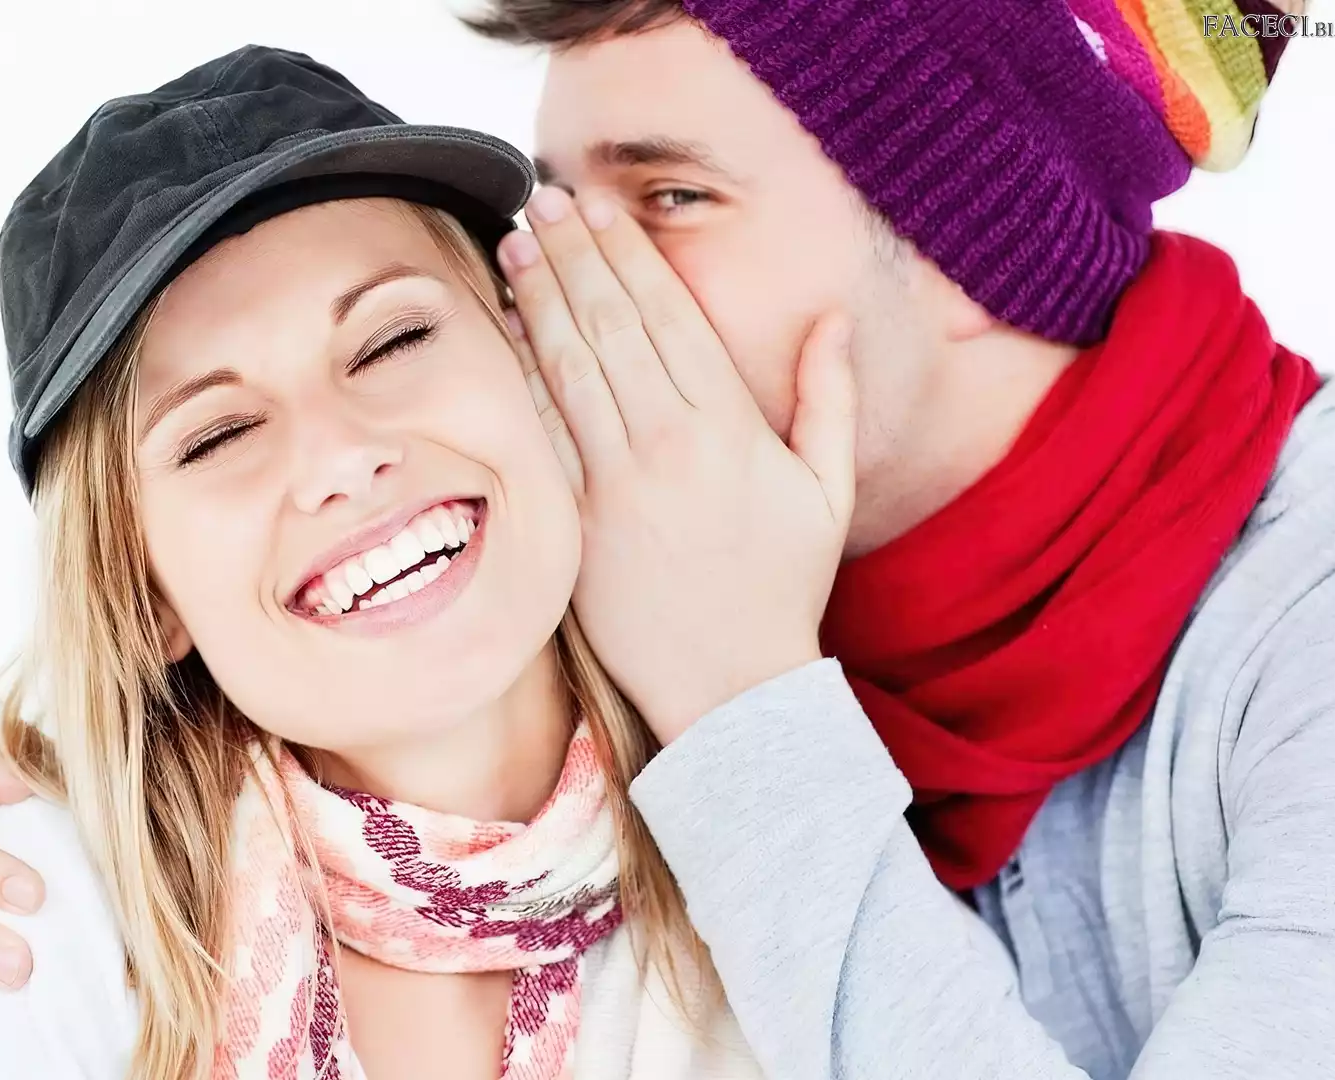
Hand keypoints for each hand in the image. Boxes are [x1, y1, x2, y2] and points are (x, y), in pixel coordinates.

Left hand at [499, 188, 856, 742]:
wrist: (733, 688)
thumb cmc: (783, 585)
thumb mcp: (824, 489)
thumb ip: (826, 397)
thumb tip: (832, 317)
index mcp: (729, 426)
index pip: (667, 313)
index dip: (628, 252)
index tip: (600, 206)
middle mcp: (667, 443)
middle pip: (608, 325)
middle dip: (573, 254)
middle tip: (540, 201)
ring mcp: (615, 483)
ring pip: (567, 368)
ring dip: (537, 298)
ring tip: (514, 244)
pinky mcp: (576, 522)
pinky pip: (542, 433)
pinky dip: (520, 376)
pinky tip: (502, 331)